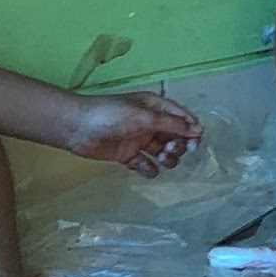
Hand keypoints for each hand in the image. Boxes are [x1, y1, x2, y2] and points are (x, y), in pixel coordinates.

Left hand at [59, 88, 197, 175]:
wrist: (77, 127)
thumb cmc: (112, 115)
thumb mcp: (145, 116)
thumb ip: (172, 124)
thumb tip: (199, 130)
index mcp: (155, 107)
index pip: (182, 118)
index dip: (191, 131)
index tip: (194, 145)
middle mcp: (150, 123)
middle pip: (175, 137)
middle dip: (178, 146)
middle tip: (169, 150)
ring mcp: (139, 140)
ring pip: (163, 152)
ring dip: (167, 158)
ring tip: (159, 159)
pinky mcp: (128, 155)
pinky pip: (146, 165)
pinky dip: (149, 169)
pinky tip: (145, 168)